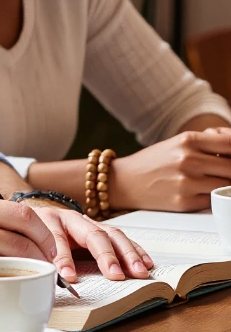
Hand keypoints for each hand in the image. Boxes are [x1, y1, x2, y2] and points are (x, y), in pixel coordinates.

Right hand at [0, 196, 150, 306]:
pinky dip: (8, 293)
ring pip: (13, 264)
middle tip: (49, 277)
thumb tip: (27, 240)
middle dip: (45, 262)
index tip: (52, 252)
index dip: (46, 236)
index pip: (23, 214)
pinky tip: (7, 299)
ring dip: (30, 280)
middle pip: (25, 241)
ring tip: (33, 289)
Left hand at [29, 204, 151, 282]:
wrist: (31, 216)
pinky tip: (145, 262)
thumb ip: (33, 255)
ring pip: (111, 234)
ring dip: (127, 254)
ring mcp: (87, 223)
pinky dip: (134, 250)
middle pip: (92, 233)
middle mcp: (71, 218)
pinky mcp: (100, 230)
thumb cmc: (29, 231)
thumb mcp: (25, 241)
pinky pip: (120, 238)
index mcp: (48, 219)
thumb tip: (42, 274)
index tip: (68, 277)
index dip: (63, 258)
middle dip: (105, 255)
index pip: (57, 238)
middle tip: (115, 275)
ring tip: (138, 271)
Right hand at [112, 130, 230, 211]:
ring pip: (227, 185)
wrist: (123, 181)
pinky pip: (214, 200)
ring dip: (225, 184)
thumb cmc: (153, 162)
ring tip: (213, 181)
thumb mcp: (177, 143)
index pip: (230, 144)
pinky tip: (202, 192)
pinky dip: (213, 197)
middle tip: (223, 171)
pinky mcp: (185, 202)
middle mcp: (187, 160)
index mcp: (187, 140)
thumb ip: (206, 142)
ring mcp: (187, 182)